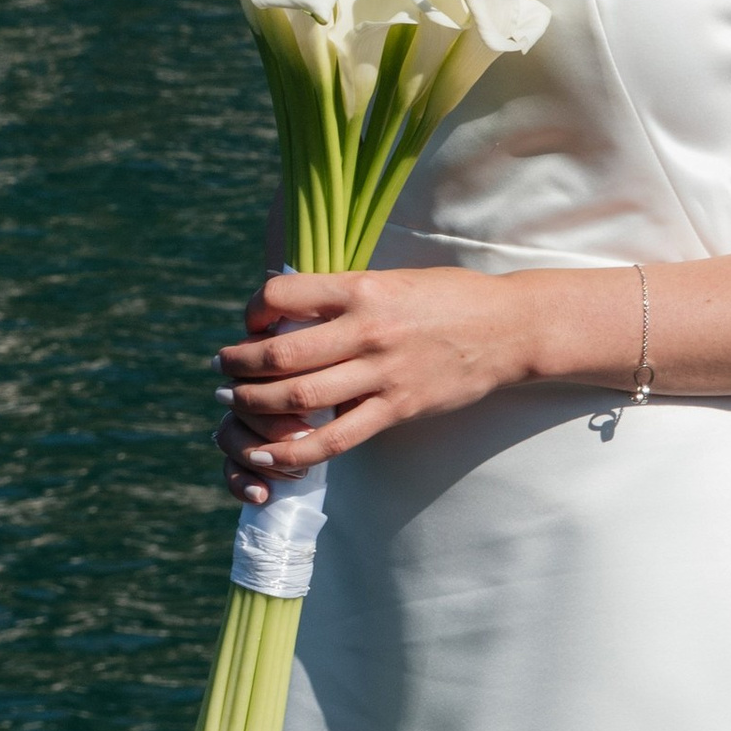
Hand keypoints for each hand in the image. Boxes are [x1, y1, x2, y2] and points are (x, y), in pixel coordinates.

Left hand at [212, 268, 533, 504]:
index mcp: (362, 287)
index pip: (281, 296)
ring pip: (299, 396)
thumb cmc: (449, 297)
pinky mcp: (397, 409)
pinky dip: (294, 449)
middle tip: (221, 370)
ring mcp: (382, 372)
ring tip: (234, 405)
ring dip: (255, 404)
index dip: (252, 312)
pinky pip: (335, 438)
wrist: (508, 328)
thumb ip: (345, 293)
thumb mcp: (392, 278)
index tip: (247, 324)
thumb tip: (289, 306)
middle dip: (238, 365)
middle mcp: (367, 328)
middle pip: (280, 353)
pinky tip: (267, 452)